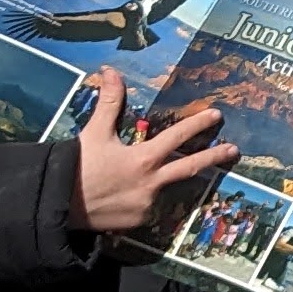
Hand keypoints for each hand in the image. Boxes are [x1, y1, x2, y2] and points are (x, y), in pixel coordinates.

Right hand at [73, 71, 230, 234]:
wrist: (58, 204)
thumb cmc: (77, 165)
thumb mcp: (94, 132)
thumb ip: (108, 102)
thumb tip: (111, 71)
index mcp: (144, 158)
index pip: (178, 137)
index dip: (198, 124)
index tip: (217, 115)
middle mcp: (152, 182)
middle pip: (191, 166)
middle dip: (215, 156)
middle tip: (234, 149)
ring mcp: (148, 204)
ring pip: (167, 187)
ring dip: (170, 178)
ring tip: (161, 173)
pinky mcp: (140, 221)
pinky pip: (150, 206)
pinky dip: (146, 196)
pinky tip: (128, 193)